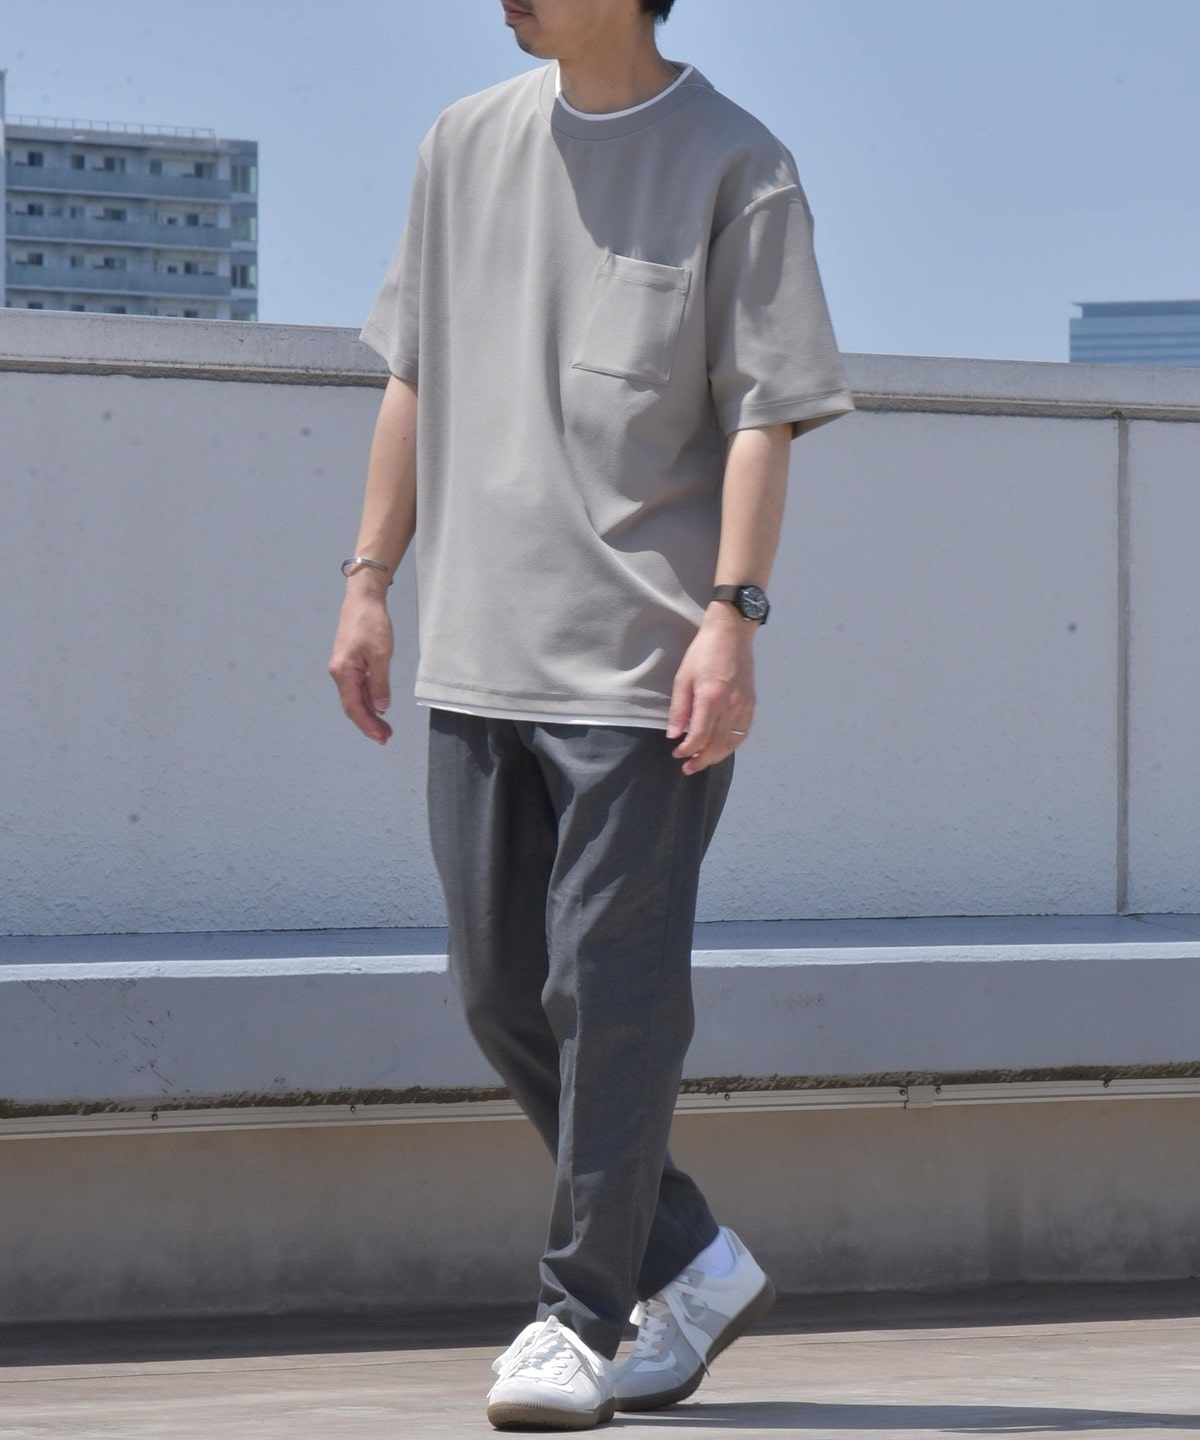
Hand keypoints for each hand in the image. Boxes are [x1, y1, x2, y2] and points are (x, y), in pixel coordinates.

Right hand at [328, 586, 393, 744]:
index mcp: (343, 672)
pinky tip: (379, 707)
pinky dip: (369, 699)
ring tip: (384, 728)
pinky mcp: (350, 663)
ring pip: (355, 698)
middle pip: (353, 706)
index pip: (354, 707)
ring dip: (370, 713)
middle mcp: (339, 673)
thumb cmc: (371, 622)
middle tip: (386, 737)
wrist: (363, 599)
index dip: (367, 724)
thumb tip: (381, 707)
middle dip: (368, 723)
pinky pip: (358, 687)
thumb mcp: (381, 655)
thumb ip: (379, 683)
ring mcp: (344, 668)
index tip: (381, 736)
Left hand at [666, 604, 756, 774]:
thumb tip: (674, 735)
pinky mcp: (751, 703)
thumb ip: (679, 708)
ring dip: (716, 756)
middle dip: (701, 760)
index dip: (687, 750)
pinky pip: (743, 732)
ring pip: (732, 742)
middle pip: (717, 745)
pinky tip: (722, 748)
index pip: (700, 736)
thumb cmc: (703, 652)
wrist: (732, 633)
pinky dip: (732, 745)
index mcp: (711, 699)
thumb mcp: (683, 677)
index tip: (677, 754)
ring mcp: (744, 706)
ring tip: (703, 761)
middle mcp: (731, 706)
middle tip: (688, 768)